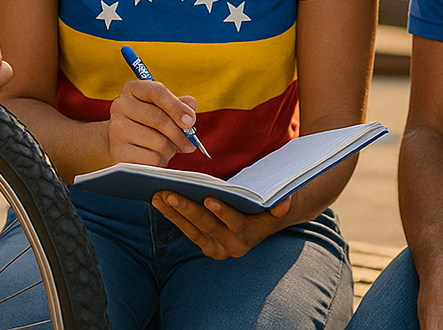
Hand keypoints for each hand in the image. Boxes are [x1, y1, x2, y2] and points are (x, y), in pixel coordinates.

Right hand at [107, 79, 200, 167]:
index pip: (157, 92)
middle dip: (180, 134)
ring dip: (170, 149)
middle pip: (159, 119)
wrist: (118, 141)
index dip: (177, 107)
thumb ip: (178, 104)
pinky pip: (151, 159)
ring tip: (167, 149)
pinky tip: (157, 156)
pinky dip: (161, 160)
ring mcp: (116, 129)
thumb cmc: (145, 121)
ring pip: (158, 142)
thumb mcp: (160, 107)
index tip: (191, 121)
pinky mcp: (118, 152)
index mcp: (133, 89)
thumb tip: (191, 105)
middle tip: (189, 144)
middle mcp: (120, 106)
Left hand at [151, 191, 291, 259]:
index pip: (235, 223)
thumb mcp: (279, 203)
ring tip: (157, 195)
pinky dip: (173, 216)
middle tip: (169, 193)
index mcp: (251, 234)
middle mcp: (233, 246)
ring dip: (173, 212)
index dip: (223, 212)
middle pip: (207, 226)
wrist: (265, 222)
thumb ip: (281, 205)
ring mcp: (217, 248)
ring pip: (192, 229)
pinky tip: (159, 201)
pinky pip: (187, 231)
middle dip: (186, 209)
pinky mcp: (205, 245)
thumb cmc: (269, 205)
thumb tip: (284, 202)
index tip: (209, 198)